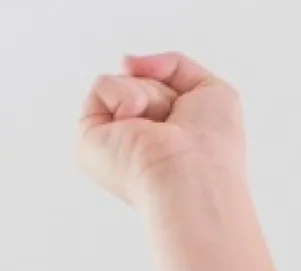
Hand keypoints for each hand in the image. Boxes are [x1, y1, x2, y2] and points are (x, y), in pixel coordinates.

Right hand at [78, 53, 244, 208]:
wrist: (193, 177)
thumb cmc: (212, 150)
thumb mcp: (211, 90)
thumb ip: (173, 65)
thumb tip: (126, 62)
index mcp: (163, 138)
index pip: (161, 88)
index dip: (176, 93)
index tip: (193, 124)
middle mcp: (136, 140)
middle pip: (143, 80)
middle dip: (163, 93)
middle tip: (175, 128)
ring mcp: (112, 139)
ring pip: (124, 81)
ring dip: (150, 96)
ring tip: (159, 132)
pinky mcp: (88, 139)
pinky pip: (103, 85)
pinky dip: (127, 98)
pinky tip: (138, 129)